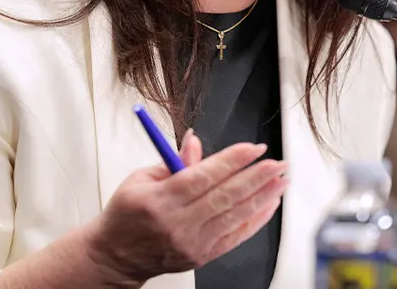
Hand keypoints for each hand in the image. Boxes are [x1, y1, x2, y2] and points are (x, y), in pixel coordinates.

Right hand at [86, 130, 287, 283]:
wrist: (116, 255)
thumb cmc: (127, 214)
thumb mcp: (141, 178)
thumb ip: (174, 161)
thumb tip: (195, 140)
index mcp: (160, 199)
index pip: (203, 176)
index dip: (232, 161)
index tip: (253, 148)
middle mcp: (178, 223)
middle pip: (224, 196)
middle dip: (256, 177)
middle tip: (276, 163)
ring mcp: (192, 242)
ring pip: (235, 216)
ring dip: (262, 196)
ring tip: (280, 179)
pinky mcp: (201, 256)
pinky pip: (235, 236)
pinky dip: (255, 220)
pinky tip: (269, 204)